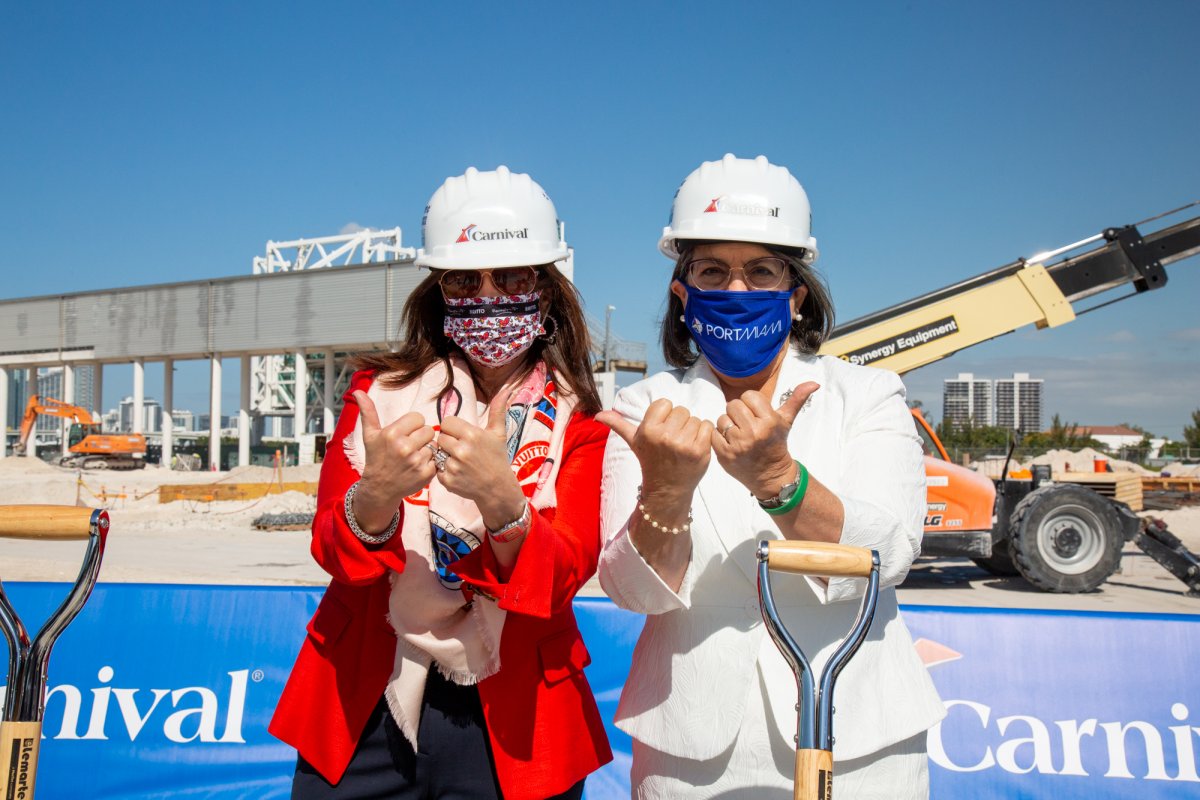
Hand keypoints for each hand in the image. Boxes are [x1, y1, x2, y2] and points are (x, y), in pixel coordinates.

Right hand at [353, 390, 436, 529]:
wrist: (380, 488)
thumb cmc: (376, 458)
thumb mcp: (370, 435)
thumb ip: (368, 412)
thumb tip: (357, 391)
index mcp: (392, 434)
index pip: (418, 417)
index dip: (413, 425)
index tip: (405, 433)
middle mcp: (405, 447)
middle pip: (428, 430)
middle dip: (421, 437)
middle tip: (410, 446)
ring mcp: (416, 461)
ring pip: (434, 444)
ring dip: (426, 449)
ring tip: (413, 456)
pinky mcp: (426, 474)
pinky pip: (437, 459)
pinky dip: (430, 462)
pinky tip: (418, 466)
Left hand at [437, 389, 525, 527]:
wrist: (498, 488)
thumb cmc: (498, 458)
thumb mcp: (498, 433)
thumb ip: (497, 410)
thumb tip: (506, 390)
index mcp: (472, 435)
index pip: (447, 422)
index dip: (452, 428)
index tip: (461, 435)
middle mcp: (461, 450)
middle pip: (441, 437)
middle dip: (449, 441)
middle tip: (460, 449)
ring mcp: (453, 467)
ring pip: (437, 452)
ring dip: (445, 455)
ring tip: (459, 461)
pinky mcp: (447, 481)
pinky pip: (436, 468)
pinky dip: (444, 470)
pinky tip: (457, 472)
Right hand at [597, 398, 713, 505]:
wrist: (667, 490)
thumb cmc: (650, 461)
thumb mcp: (633, 442)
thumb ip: (618, 425)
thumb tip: (598, 415)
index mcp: (648, 430)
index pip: (664, 403)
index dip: (665, 415)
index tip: (662, 429)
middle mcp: (665, 436)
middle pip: (681, 410)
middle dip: (678, 422)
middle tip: (673, 440)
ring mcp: (684, 444)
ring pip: (694, 418)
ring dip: (691, 429)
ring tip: (682, 444)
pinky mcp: (701, 450)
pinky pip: (707, 426)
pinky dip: (704, 434)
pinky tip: (694, 446)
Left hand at [711, 382, 819, 499]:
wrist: (771, 475)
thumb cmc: (776, 443)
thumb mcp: (787, 421)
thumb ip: (796, 399)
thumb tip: (813, 383)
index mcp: (768, 421)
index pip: (748, 395)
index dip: (750, 403)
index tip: (756, 414)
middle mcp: (753, 432)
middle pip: (733, 405)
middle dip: (738, 413)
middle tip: (746, 424)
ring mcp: (738, 445)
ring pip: (722, 419)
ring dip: (728, 425)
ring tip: (739, 434)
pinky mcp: (725, 454)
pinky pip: (713, 433)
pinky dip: (719, 436)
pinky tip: (731, 442)